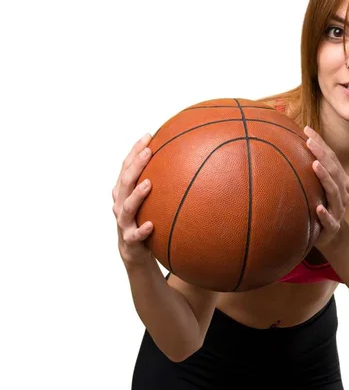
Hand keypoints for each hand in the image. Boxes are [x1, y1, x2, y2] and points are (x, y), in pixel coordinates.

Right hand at [112, 133, 154, 267]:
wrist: (135, 254)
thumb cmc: (144, 222)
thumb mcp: (151, 202)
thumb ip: (161, 185)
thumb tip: (187, 163)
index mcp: (123, 193)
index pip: (126, 167)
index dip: (134, 151)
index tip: (149, 135)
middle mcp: (120, 205)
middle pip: (124, 181)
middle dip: (135, 165)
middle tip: (148, 151)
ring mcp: (123, 223)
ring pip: (126, 207)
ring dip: (137, 195)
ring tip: (149, 183)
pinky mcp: (130, 241)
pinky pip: (135, 235)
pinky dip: (142, 230)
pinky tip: (152, 225)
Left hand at [304, 126, 348, 250]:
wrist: (330, 235)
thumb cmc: (320, 204)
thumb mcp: (317, 186)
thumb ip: (310, 168)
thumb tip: (288, 143)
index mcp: (340, 180)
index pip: (331, 158)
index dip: (321, 144)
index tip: (306, 129)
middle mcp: (342, 193)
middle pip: (334, 171)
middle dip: (323, 155)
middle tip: (309, 142)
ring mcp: (339, 210)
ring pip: (334, 192)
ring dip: (326, 178)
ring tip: (315, 165)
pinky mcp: (333, 227)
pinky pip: (330, 220)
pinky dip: (325, 214)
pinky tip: (317, 208)